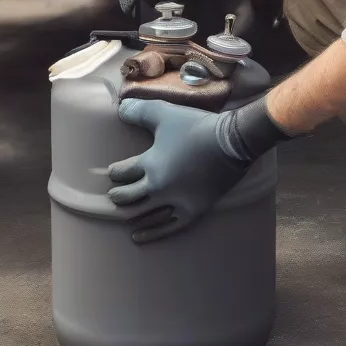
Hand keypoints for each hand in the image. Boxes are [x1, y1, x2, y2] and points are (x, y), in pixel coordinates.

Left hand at [109, 96, 287, 242]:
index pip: (122, 173)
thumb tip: (119, 109)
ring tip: (123, 215)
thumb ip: (139, 111)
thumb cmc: (196, 126)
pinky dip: (151, 233)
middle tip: (114, 194)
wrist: (232, 141)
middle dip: (118, 195)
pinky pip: (167, 227)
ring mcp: (176, 202)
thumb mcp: (164, 113)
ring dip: (130, 216)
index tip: (114, 171)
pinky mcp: (193, 211)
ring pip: (144, 215)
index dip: (115, 172)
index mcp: (149, 164)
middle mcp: (158, 187)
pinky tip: (137, 236)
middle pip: (129, 197)